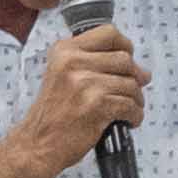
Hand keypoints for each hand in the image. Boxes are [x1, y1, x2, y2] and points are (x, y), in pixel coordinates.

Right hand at [8, 26, 150, 176]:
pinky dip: (135, 115)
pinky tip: (128, 120)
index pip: (109, 33)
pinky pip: (130, 105)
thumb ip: (93, 65)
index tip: (129, 58)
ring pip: (131, 84)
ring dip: (136, 99)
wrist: (36, 144)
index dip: (125, 45)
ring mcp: (85, 84)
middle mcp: (73, 62)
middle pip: (124, 59)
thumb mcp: (62, 75)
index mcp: (64, 51)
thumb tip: (140, 69)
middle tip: (134, 91)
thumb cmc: (53, 114)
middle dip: (135, 76)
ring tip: (129, 109)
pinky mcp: (96, 106)